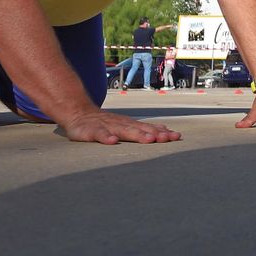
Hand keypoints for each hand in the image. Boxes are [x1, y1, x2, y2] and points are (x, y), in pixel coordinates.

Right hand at [58, 108, 182, 144]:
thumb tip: (165, 129)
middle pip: (140, 129)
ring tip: (149, 140)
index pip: (148, 128)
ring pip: (123, 130)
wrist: (78, 113)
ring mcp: (106, 126)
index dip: (162, 132)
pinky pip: (99, 134)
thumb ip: (143, 128)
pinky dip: (106, 137)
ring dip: (137, 135)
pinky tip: (112, 142)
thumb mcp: (125, 124)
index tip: (176, 136)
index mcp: (129, 124)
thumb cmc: (106, 123)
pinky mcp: (91, 131)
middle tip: (167, 138)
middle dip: (155, 134)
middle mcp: (121, 124)